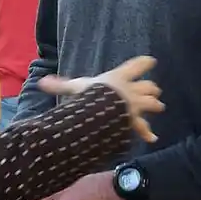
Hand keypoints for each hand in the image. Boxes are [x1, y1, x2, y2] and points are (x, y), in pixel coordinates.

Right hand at [39, 55, 163, 141]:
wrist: (102, 112)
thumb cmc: (89, 96)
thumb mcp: (75, 88)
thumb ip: (60, 86)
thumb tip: (41, 82)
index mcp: (118, 78)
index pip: (135, 66)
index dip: (143, 63)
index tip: (152, 61)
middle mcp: (131, 90)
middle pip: (147, 86)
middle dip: (151, 88)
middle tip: (155, 90)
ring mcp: (135, 106)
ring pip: (151, 104)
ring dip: (155, 105)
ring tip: (159, 107)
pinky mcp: (135, 121)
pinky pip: (143, 128)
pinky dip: (147, 133)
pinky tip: (153, 138)